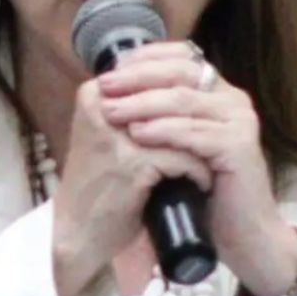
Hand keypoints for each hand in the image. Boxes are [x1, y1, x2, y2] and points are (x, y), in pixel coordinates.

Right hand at [51, 76, 213, 295]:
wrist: (78, 231)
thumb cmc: (99, 182)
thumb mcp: (107, 133)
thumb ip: (134, 106)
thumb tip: (183, 78)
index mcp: (95, 92)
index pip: (150, 64)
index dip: (183, 79)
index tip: (204, 98)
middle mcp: (101, 106)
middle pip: (167, 90)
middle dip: (196, 111)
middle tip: (217, 125)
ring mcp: (115, 134)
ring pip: (180, 124)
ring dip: (201, 141)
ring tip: (215, 154)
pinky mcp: (130, 163)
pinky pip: (181, 157)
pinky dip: (196, 171)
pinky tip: (203, 182)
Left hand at [98, 42, 296, 295]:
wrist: (240, 232)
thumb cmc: (204, 189)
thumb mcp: (179, 143)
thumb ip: (161, 113)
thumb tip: (116, 90)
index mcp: (219, 92)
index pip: (182, 57)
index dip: (146, 57)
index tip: (112, 67)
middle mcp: (233, 99)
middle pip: (181, 73)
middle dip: (138, 77)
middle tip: (105, 85)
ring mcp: (240, 121)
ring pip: (184, 101)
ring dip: (143, 104)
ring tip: (111, 111)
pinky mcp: (239, 146)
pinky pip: (194, 133)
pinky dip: (163, 131)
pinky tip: (138, 134)